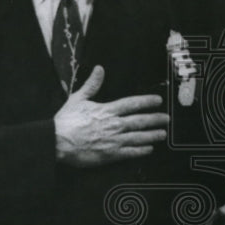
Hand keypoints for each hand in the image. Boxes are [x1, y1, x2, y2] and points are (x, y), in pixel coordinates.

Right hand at [53, 65, 169, 167]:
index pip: (132, 103)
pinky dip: (141, 151)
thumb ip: (92, 84)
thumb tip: (99, 69)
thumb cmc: (66, 121)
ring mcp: (114, 140)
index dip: (147, 101)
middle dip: (156, 119)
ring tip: (163, 134)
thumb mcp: (78, 99)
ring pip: (139, 137)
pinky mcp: (110, 154)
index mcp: (107, 110)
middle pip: (140, 121)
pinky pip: (130, 152)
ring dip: (153, 135)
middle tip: (167, 119)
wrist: (57, 141)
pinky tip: (149, 149)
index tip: (158, 100)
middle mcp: (114, 124)